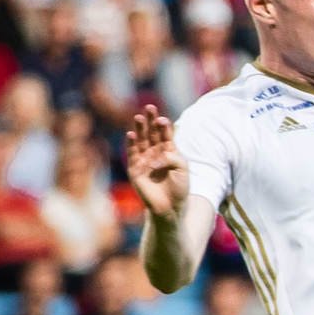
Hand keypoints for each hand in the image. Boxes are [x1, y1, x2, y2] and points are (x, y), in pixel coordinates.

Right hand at [125, 105, 188, 220]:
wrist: (170, 206)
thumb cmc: (179, 187)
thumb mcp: (183, 168)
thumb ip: (173, 157)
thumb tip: (159, 153)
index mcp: (168, 151)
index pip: (165, 134)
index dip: (163, 126)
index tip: (163, 119)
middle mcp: (155, 153)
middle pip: (151, 133)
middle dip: (151, 121)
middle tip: (149, 108)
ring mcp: (144, 160)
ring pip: (141, 141)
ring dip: (140, 129)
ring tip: (139, 118)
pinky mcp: (135, 169)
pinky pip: (132, 154)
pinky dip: (131, 144)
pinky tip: (131, 134)